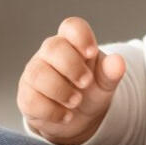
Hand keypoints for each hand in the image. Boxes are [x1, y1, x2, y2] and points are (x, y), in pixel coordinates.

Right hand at [17, 16, 125, 144]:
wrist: (78, 118)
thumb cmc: (91, 90)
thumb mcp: (106, 81)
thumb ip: (112, 71)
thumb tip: (118, 62)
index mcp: (73, 43)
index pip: (71, 26)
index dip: (80, 36)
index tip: (92, 53)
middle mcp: (49, 55)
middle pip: (52, 47)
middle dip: (71, 66)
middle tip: (86, 83)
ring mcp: (35, 74)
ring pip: (37, 73)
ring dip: (59, 89)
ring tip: (76, 101)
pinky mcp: (26, 97)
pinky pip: (31, 100)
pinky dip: (51, 110)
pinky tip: (66, 115)